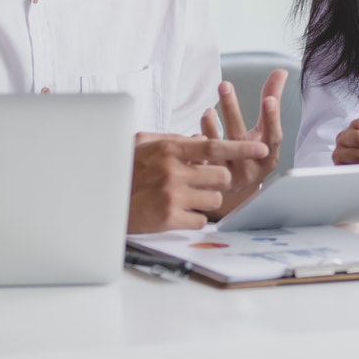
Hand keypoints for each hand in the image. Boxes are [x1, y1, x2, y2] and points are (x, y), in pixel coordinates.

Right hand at [128, 132, 267, 232]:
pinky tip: (177, 213)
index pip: (215, 145)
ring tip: (188, 199)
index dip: (242, 147)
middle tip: (202, 183)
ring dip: (207, 201)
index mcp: (169, 149)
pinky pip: (199, 220)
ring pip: (214, 199)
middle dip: (217, 181)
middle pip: (221, 176)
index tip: (261, 149)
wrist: (97, 196)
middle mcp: (173, 170)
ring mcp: (172, 195)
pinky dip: (193, 219)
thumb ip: (174, 139)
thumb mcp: (143, 143)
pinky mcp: (168, 218)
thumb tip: (200, 138)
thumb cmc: (121, 167)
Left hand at [201, 70, 287, 213]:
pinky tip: (193, 135)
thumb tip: (281, 72)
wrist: (238, 194)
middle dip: (232, 109)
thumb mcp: (265, 132)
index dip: (272, 118)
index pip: (273, 136)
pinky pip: (201, 161)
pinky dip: (197, 146)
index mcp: (268, 156)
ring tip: (208, 110)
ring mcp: (229, 176)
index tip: (269, 99)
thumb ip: (272, 100)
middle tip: (224, 85)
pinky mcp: (210, 181)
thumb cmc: (253, 154)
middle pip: (240, 138)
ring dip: (211, 127)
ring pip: (218, 150)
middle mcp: (250, 167)